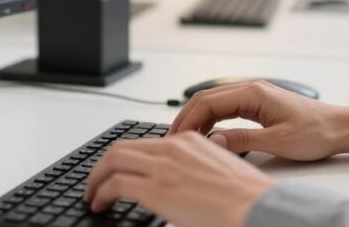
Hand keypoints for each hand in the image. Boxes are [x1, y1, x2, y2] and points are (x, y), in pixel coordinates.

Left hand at [84, 131, 273, 226]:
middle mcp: (173, 147)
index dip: (125, 158)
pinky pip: (114, 185)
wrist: (255, 208)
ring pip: (112, 162)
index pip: (145, 143)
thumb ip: (198, 165)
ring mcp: (163, 167)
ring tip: (93, 194)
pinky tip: (100, 204)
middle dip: (103, 166)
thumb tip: (185, 178)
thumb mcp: (220, 169)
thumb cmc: (246, 198)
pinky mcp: (156, 188)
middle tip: (96, 181)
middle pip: (122, 148)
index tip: (118, 170)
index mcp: (189, 141)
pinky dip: (100, 193)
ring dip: (96, 179)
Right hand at [171, 81, 348, 159]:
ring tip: (186, 140)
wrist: (340, 127)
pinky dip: (212, 121)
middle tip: (173, 138)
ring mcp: (254, 96)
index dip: (187, 119)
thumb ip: (242, 141)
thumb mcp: (278, 141)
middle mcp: (251, 90)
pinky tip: (208, 136)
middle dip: (186, 118)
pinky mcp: (258, 106)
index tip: (175, 136)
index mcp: (253, 93)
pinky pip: (226, 110)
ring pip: (214, 103)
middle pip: (206, 99)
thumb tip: (212, 142)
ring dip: (198, 119)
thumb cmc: (316, 131)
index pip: (207, 101)